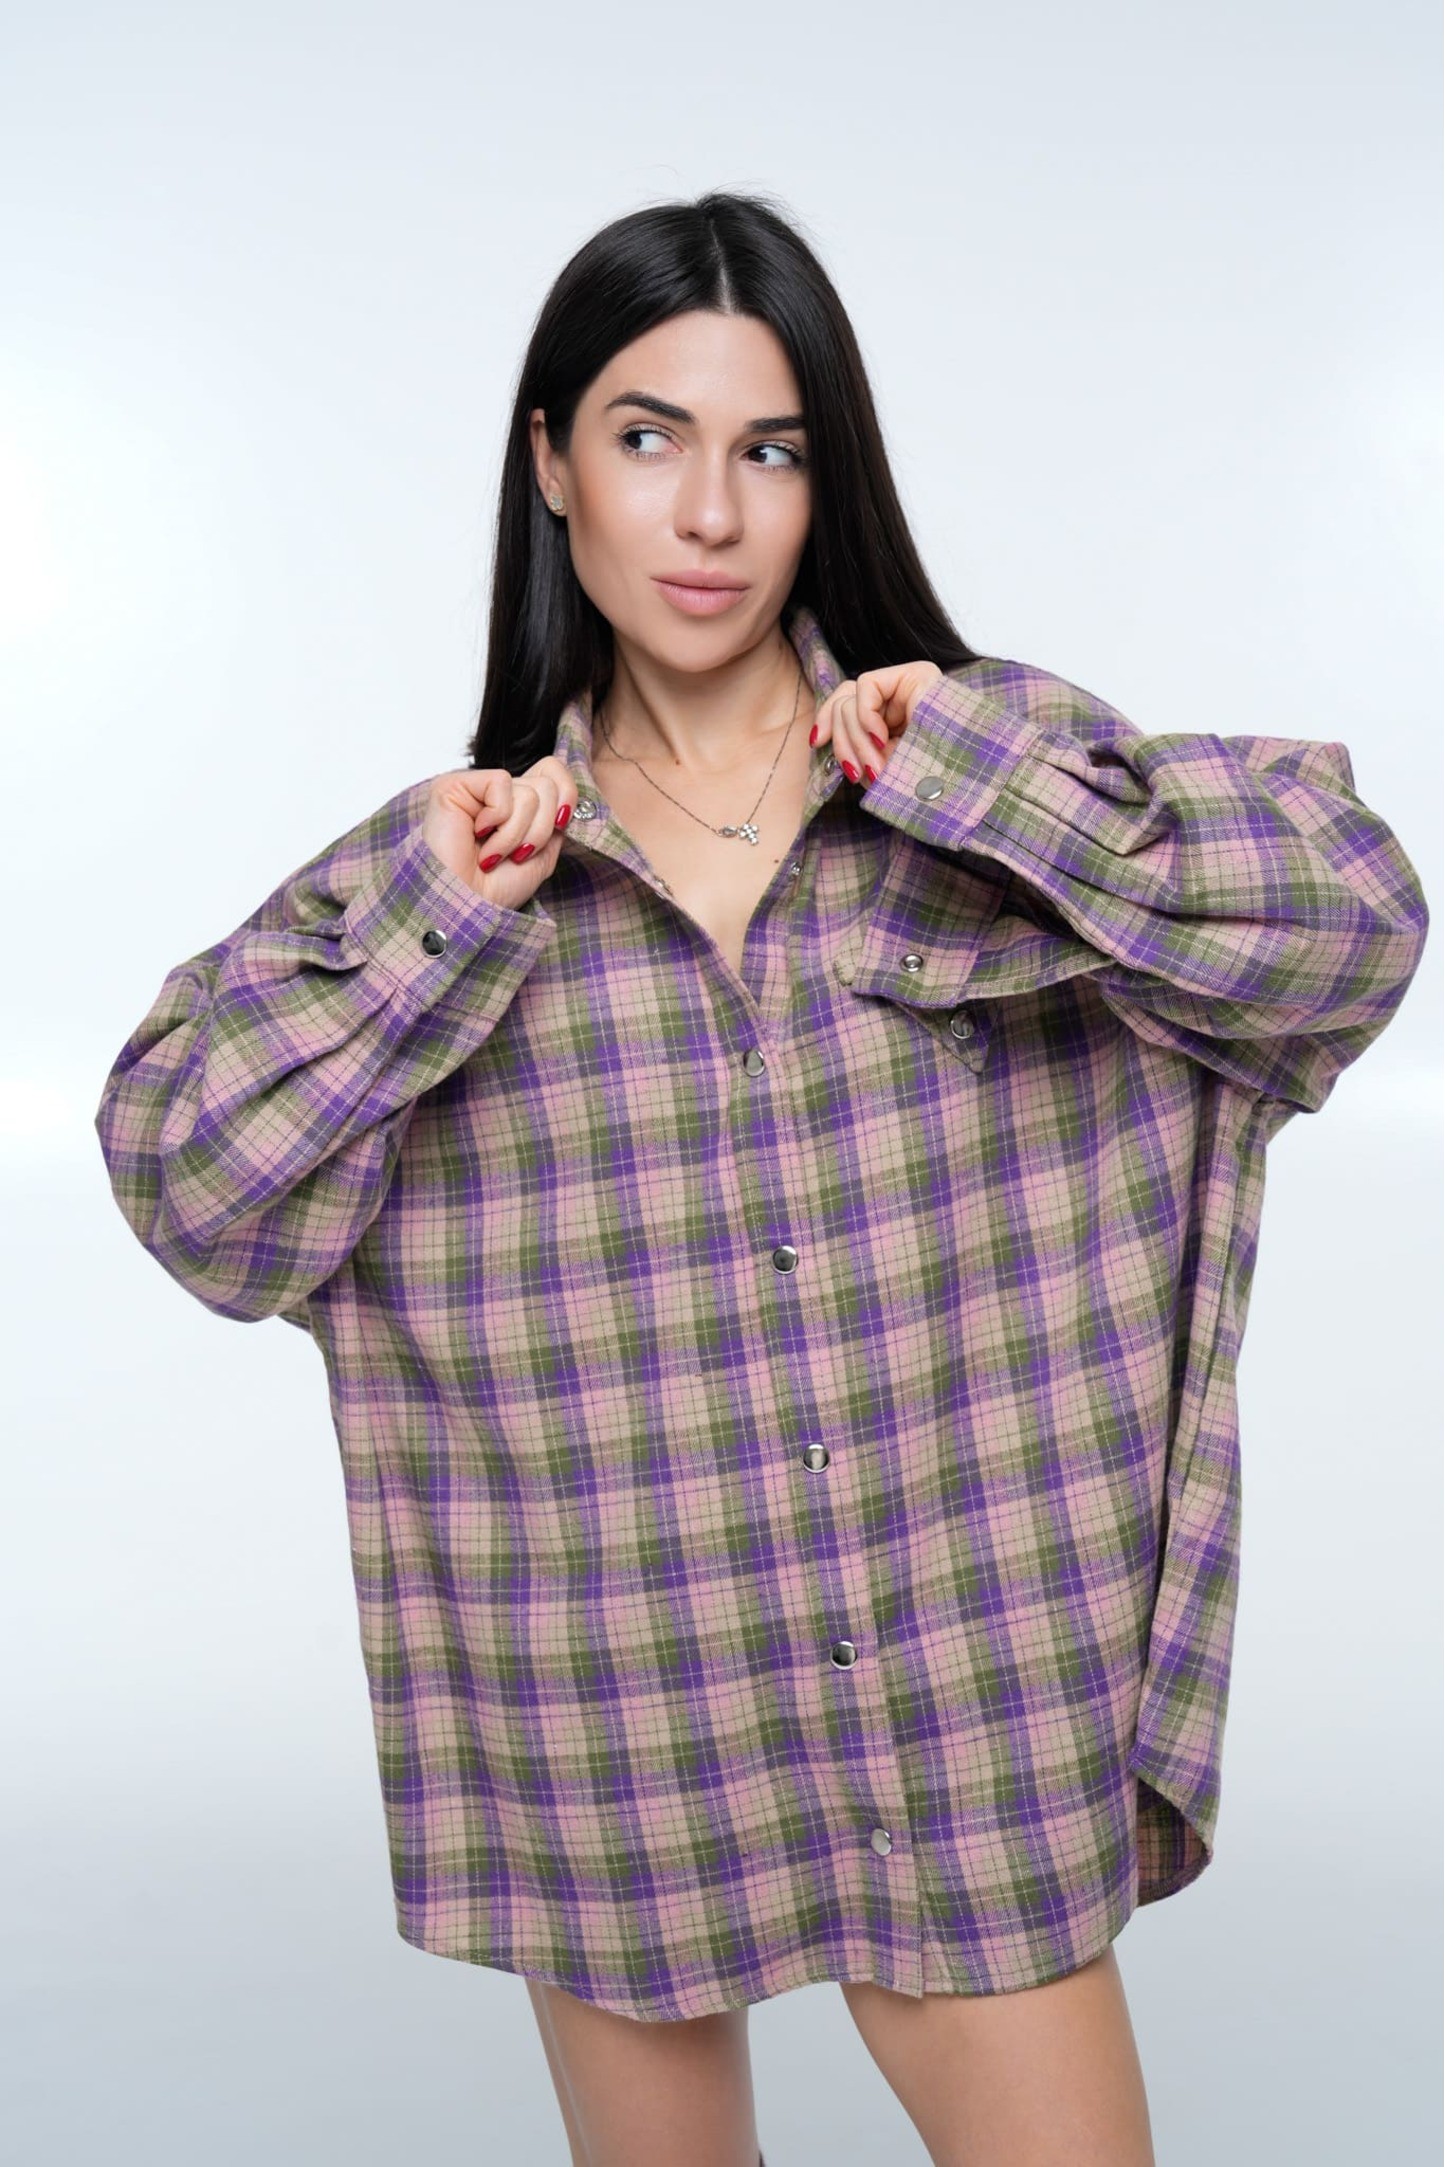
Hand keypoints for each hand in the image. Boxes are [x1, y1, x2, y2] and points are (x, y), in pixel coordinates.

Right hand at [421, 755, 576, 907]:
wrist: (466, 908)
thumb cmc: (495, 890)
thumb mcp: (543, 855)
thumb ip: (556, 820)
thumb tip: (566, 794)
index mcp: (517, 805)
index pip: (553, 770)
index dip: (566, 797)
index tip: (557, 828)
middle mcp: (497, 793)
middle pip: (547, 785)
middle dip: (539, 830)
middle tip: (515, 855)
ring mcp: (475, 788)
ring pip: (529, 791)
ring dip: (515, 834)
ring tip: (492, 854)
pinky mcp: (455, 784)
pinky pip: (501, 784)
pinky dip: (497, 818)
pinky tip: (476, 835)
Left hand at [808, 660, 943, 783]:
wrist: (969, 781)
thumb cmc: (931, 783)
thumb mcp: (884, 768)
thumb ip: (857, 750)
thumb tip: (819, 738)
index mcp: (893, 717)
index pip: (846, 704)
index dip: (826, 720)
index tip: (817, 743)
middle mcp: (899, 697)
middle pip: (844, 704)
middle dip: (844, 744)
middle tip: (859, 774)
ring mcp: (908, 682)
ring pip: (851, 699)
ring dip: (857, 741)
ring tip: (877, 768)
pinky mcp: (915, 674)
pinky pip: (866, 687)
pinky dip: (866, 718)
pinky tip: (883, 740)